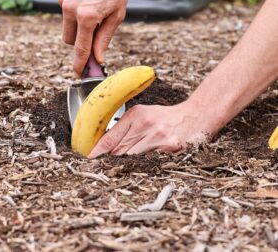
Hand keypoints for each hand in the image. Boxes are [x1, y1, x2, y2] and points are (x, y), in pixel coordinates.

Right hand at [55, 0, 140, 75]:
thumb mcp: (116, 16)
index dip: (79, 63)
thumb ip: (104, 39)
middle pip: (69, 39)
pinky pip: (64, 6)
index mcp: (87, 16)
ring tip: (91, 7)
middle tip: (92, 31)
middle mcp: (70, 7)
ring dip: (76, 23)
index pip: (81, 48)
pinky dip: (73, 7)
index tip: (78, 73)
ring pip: (66, 23)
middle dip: (79, 40)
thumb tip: (98, 58)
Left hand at [88, 102, 211, 157]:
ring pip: (132, 160)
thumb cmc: (166, 117)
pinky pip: (149, 163)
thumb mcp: (143, 115)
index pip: (111, 138)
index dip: (98, 151)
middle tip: (103, 168)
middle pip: (119, 151)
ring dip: (126, 166)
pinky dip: (142, 168)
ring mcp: (158, 138)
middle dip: (110, 161)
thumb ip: (126, 128)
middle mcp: (146, 125)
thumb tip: (106, 146)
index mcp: (137, 115)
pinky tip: (141, 168)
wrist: (195, 117)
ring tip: (122, 169)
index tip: (89, 160)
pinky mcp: (169, 149)